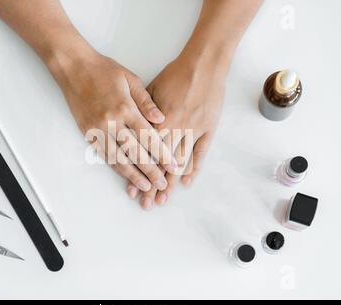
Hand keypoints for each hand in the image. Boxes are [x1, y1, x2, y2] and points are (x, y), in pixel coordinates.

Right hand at [49, 44, 177, 192]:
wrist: (74, 67)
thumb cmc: (104, 70)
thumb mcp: (130, 79)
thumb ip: (146, 101)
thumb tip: (162, 119)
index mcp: (125, 108)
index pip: (148, 137)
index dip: (162, 154)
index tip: (173, 166)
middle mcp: (111, 122)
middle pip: (135, 153)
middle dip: (150, 171)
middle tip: (162, 185)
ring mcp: (97, 129)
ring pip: (117, 158)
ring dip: (132, 175)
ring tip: (145, 187)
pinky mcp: (87, 133)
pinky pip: (103, 155)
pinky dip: (115, 167)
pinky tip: (125, 176)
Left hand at [127, 53, 226, 208]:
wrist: (203, 63)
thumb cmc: (175, 74)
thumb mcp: (151, 88)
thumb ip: (141, 113)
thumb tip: (132, 130)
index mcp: (158, 120)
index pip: (146, 155)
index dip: (139, 173)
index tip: (134, 190)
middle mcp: (174, 128)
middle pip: (161, 163)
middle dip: (153, 185)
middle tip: (148, 204)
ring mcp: (193, 130)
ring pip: (179, 161)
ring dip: (171, 182)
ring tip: (164, 199)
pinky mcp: (208, 128)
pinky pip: (200, 152)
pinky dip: (194, 167)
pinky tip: (188, 182)